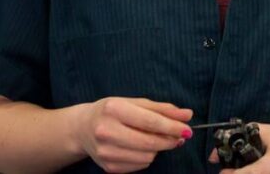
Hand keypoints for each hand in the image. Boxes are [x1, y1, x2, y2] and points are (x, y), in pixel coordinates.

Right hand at [75, 97, 193, 172]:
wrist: (82, 128)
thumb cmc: (112, 111)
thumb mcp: (135, 103)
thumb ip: (162, 109)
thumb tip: (187, 115)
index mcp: (114, 109)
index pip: (150, 121)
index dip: (172, 127)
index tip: (187, 130)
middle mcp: (106, 131)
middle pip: (149, 142)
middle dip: (169, 140)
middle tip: (179, 137)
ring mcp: (105, 152)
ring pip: (147, 157)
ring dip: (157, 149)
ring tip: (154, 139)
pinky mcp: (107, 166)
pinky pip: (139, 166)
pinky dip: (146, 157)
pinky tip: (140, 148)